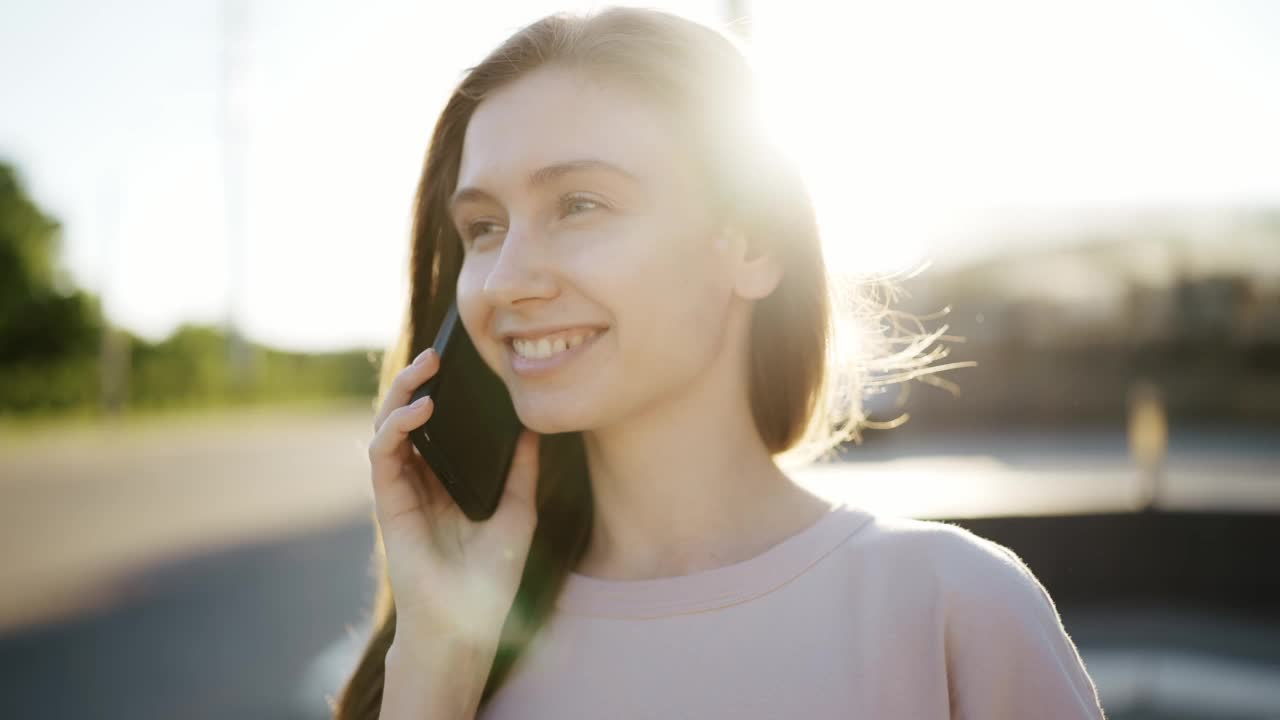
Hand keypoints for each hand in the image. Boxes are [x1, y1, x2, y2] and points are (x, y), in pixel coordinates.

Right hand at [367, 347, 540, 653]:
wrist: (465, 624)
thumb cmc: (490, 577)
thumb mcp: (519, 512)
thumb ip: (520, 469)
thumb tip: (533, 427)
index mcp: (449, 478)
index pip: (442, 423)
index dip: (446, 391)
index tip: (463, 360)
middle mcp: (422, 478)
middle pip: (411, 417)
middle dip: (419, 380)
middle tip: (439, 353)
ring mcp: (402, 488)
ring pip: (390, 426)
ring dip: (403, 393)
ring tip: (426, 369)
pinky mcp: (388, 501)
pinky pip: (383, 453)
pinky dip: (397, 426)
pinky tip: (419, 410)